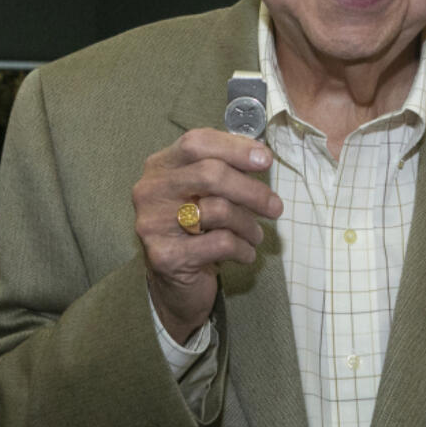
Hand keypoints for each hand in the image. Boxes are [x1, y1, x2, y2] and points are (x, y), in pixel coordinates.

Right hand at [134, 128, 282, 343]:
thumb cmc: (194, 230)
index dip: (234, 147)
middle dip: (251, 190)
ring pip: (219, 210)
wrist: (173, 284)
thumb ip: (223, 170)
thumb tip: (260, 155)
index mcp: (159, 167)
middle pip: (211, 174)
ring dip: (249, 224)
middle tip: (275, 207)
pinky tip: (246, 253)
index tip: (266, 160)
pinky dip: (243, 248)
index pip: (196, 142)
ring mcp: (153, 223)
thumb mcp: (202, 193)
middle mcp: (150, 191)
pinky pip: (220, 243)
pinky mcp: (165, 255)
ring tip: (256, 235)